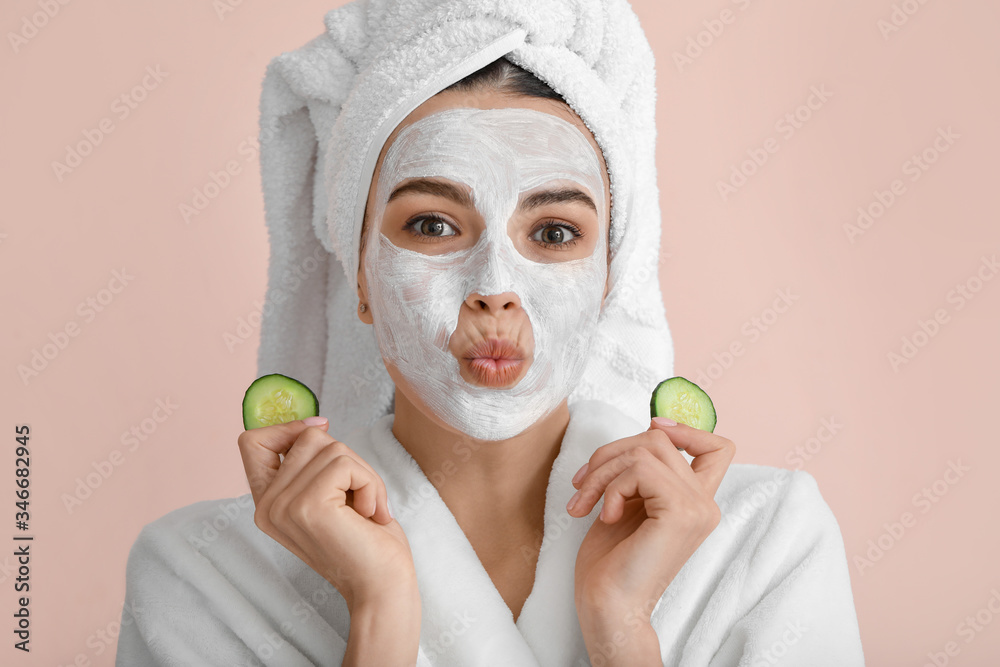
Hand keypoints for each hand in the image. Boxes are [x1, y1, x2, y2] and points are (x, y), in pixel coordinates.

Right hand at [237, 417, 418, 609]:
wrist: (383, 586)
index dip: (287, 428)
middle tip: (360, 498)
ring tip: (366, 509)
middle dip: (348, 460)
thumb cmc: (367, 540)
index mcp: (267, 502)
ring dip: (363, 474)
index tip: (321, 430)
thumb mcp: (332, 493)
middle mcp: (266, 506)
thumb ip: (313, 464)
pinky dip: (370, 483)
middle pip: (306, 437)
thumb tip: (317, 423)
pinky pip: (345, 463)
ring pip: (330, 446)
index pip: (252, 441)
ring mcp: (282, 506)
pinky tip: (370, 514)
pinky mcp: (307, 506)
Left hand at [568, 419, 735, 630]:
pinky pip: (640, 468)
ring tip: (586, 502)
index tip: (651, 430)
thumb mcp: (628, 503)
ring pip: (646, 449)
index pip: (718, 447)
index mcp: (696, 502)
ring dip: (603, 471)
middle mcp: (705, 504)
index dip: (686, 428)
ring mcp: (698, 507)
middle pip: (661, 440)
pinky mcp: (681, 512)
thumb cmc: (610, 563)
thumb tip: (650, 430)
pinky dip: (611, 486)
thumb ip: (643, 472)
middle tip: (583, 485)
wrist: (608, 607)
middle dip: (611, 453)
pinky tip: (605, 516)